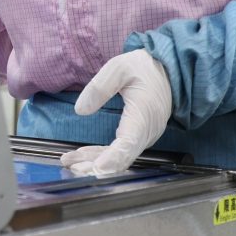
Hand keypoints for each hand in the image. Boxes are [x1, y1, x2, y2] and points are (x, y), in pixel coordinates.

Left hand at [60, 50, 171, 176]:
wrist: (167, 71)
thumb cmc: (144, 68)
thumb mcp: (119, 67)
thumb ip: (99, 87)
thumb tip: (80, 110)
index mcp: (144, 114)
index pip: (129, 142)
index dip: (113, 157)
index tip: (97, 168)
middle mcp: (146, 131)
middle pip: (122, 157)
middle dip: (97, 166)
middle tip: (72, 167)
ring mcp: (143, 136)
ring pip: (119, 157)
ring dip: (94, 162)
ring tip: (69, 163)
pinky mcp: (137, 136)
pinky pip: (119, 151)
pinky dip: (100, 156)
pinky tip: (80, 157)